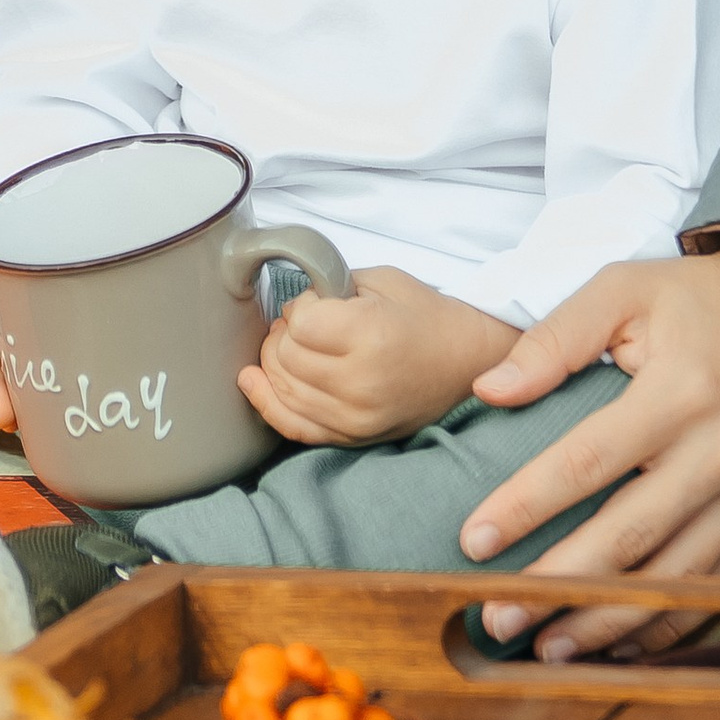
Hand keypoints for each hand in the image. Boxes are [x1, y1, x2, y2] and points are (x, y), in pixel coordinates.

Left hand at [241, 265, 517, 447]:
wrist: (467, 362)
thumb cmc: (425, 316)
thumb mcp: (381, 281)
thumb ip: (330, 285)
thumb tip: (287, 304)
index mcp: (371, 337)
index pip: (299, 323)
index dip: (301, 306)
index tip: (318, 301)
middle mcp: (361, 384)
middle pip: (285, 357)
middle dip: (285, 332)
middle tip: (307, 321)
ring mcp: (356, 418)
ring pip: (283, 389)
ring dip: (276, 361)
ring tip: (297, 345)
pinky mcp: (353, 438)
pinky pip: (293, 427)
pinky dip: (267, 403)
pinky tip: (252, 382)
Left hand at [458, 235, 719, 656]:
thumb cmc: (707, 298)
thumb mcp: (627, 288)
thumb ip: (555, 339)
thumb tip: (487, 391)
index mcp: (681, 390)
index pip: (588, 461)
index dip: (526, 506)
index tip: (474, 541)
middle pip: (629, 537)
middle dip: (555, 586)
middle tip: (494, 617)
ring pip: (675, 577)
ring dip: (608, 620)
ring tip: (546, 645)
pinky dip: (669, 620)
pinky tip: (619, 639)